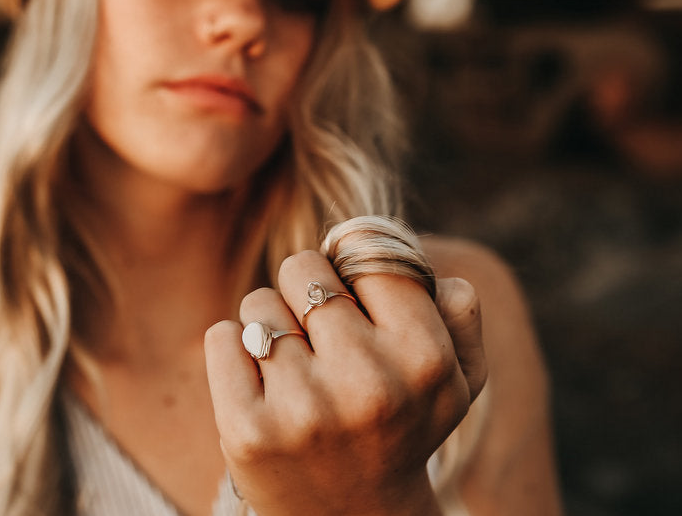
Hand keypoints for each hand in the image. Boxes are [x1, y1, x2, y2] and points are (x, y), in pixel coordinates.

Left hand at [204, 250, 486, 515]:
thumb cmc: (403, 426)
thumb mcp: (458, 378)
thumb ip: (458, 309)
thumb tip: (410, 252)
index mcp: (424, 358)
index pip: (366, 255)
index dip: (354, 271)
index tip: (354, 299)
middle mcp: (367, 383)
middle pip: (302, 270)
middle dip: (305, 291)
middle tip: (320, 335)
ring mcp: (304, 409)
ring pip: (258, 303)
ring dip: (268, 323)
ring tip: (294, 369)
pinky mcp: (248, 430)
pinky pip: (222, 336)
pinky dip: (233, 349)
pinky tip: (261, 385)